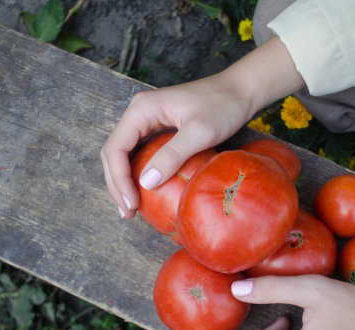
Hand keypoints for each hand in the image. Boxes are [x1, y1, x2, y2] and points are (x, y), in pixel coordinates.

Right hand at [100, 36, 304, 218]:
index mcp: (142, 109)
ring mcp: (147, 120)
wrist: (240, 91)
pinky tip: (144, 193)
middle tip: (128, 213)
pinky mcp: (158, 128)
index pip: (116, 148)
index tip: (132, 203)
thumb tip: (146, 183)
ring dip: (124, 182)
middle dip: (117, 185)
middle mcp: (139, 113)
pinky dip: (137, 174)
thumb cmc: (223, 106)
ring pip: (123, 155)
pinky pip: (139, 154)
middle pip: (114, 153)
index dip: (119, 179)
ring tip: (131, 209)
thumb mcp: (200, 132)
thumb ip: (173, 155)